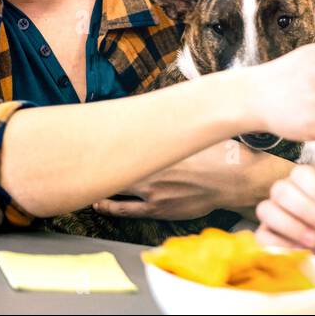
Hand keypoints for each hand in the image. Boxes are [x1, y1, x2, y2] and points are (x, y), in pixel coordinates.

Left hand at [93, 140, 280, 219]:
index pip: (121, 140)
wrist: (236, 179)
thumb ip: (177, 124)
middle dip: (95, 161)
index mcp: (158, 147)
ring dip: (98, 186)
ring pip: (114, 188)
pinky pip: (125, 210)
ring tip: (84, 183)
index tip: (91, 134)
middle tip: (78, 157)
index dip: (103, 138)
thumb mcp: (197, 130)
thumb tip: (169, 106)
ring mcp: (152, 191)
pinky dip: (109, 207)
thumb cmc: (221, 152)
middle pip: (113, 164)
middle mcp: (150, 168)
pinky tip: (99, 205)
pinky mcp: (158, 208)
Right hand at [253, 164, 314, 250]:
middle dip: (306, 209)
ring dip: (292, 226)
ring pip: (267, 210)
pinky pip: (262, 237)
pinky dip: (282, 244)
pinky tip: (301, 252)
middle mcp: (284, 192)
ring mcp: (270, 213)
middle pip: (282, 190)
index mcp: (306, 180)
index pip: (303, 175)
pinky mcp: (263, 236)